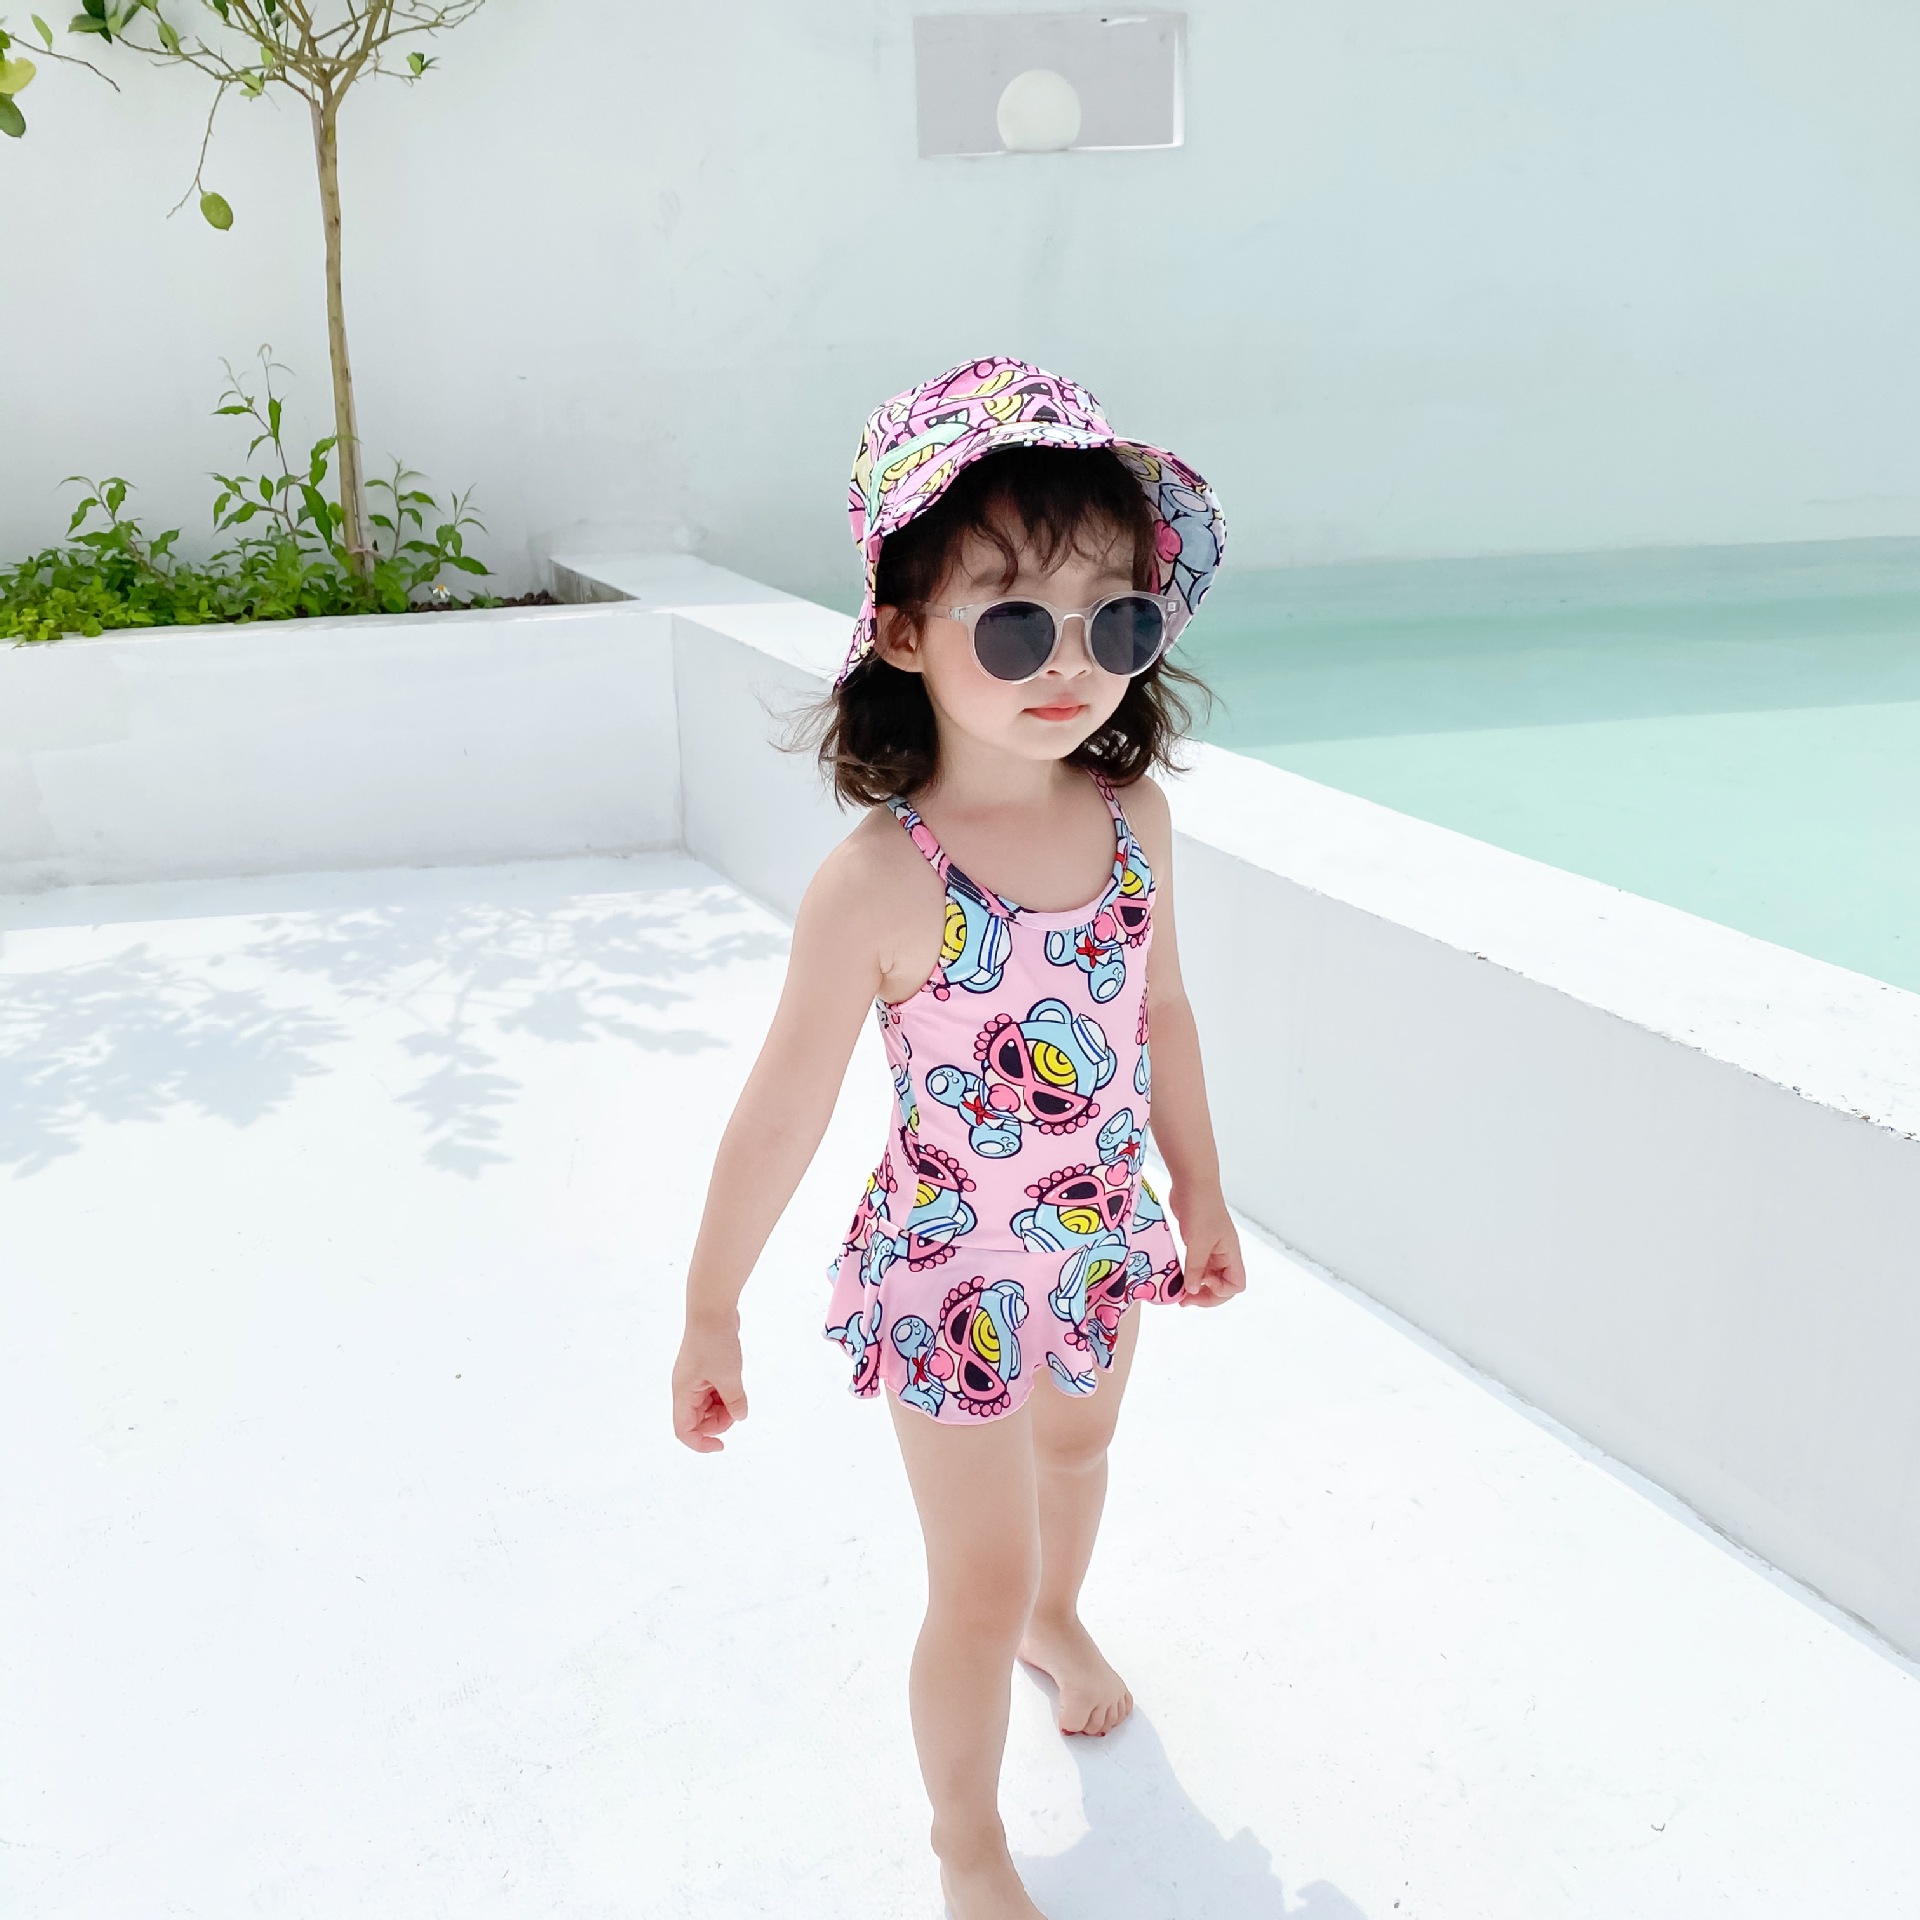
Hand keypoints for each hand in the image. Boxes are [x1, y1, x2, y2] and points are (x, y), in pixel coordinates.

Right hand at [672, 1314, 747, 1452]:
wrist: (712, 1309)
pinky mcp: (706, 1369)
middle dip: (718, 1422)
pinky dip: (725, 1394)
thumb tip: (740, 1417)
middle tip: (737, 1408)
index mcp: (683, 1393)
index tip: (722, 1445)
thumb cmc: (715, 1342)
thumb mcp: (728, 1376)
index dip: (700, 1443)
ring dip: (724, 1407)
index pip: (683, 1431)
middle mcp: (685, 1388)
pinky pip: (714, 1391)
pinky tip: (736, 1383)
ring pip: (708, 1406)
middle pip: (698, 1420)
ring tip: (738, 1393)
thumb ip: (734, 1401)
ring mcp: (695, 1378)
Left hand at [1171, 1193, 1246, 1307]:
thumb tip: (1193, 1291)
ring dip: (1196, 1286)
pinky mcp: (1198, 1241)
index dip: (1219, 1291)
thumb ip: (1196, 1269)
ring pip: (1209, 1276)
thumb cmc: (1200, 1208)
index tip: (1202, 1282)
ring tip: (1178, 1293)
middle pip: (1223, 1284)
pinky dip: (1189, 1273)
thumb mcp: (1197, 1242)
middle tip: (1184, 1300)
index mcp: (1231, 1253)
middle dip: (1206, 1295)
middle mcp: (1224, 1253)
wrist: (1191, 1181)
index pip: (1236, 1285)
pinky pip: (1197, 1264)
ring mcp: (1211, 1247)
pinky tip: (1176, 1276)